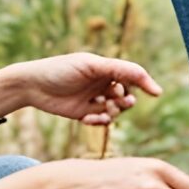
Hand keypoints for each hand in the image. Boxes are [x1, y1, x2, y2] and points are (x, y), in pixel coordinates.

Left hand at [1, 54, 162, 125]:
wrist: (31, 85)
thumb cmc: (60, 69)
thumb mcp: (93, 66)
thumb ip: (121, 70)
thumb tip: (148, 81)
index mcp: (106, 67)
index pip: (133, 75)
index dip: (145, 83)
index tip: (156, 93)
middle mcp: (103, 83)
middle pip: (128, 94)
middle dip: (127, 100)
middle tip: (120, 102)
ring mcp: (95, 99)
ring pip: (117, 110)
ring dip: (113, 112)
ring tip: (102, 112)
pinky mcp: (85, 113)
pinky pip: (102, 121)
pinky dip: (99, 122)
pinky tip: (87, 119)